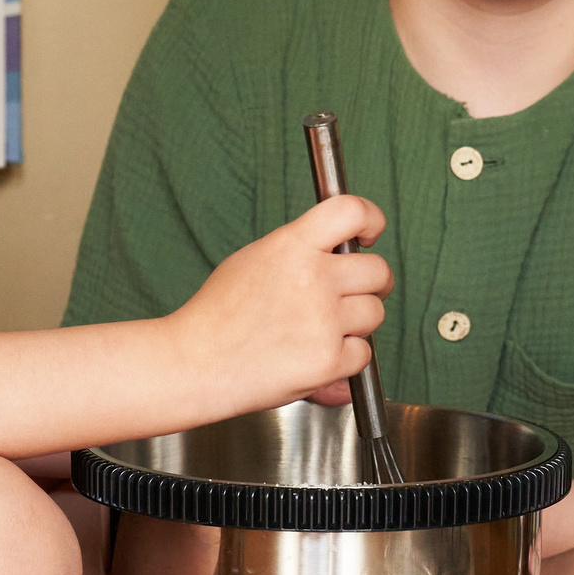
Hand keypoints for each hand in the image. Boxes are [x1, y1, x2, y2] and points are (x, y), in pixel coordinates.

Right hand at [168, 196, 389, 416]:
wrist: (195, 363)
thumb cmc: (218, 315)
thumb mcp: (253, 259)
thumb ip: (301, 251)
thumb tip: (343, 250)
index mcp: (291, 246)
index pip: (352, 212)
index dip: (371, 219)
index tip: (370, 234)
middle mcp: (313, 278)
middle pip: (378, 270)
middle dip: (372, 283)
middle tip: (355, 293)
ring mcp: (323, 320)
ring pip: (374, 313)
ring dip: (357, 323)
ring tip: (320, 329)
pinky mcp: (328, 360)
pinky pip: (363, 354)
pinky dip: (345, 359)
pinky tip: (315, 355)